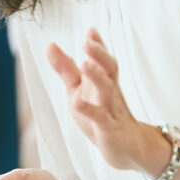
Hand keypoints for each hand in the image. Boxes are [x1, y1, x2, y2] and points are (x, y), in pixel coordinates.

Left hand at [46, 28, 161, 172]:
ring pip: (107, 90)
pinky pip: (100, 119)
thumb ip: (66, 68)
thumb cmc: (102, 115)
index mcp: (104, 82)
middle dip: (100, 54)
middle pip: (109, 69)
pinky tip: (78, 104)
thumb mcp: (78, 89)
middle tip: (89, 41)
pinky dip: (90, 111)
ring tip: (86, 64)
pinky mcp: (109, 130)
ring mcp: (111, 110)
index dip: (98, 45)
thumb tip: (51, 45)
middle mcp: (110, 93)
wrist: (128, 147)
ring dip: (98, 76)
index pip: (103, 59)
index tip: (90, 31)